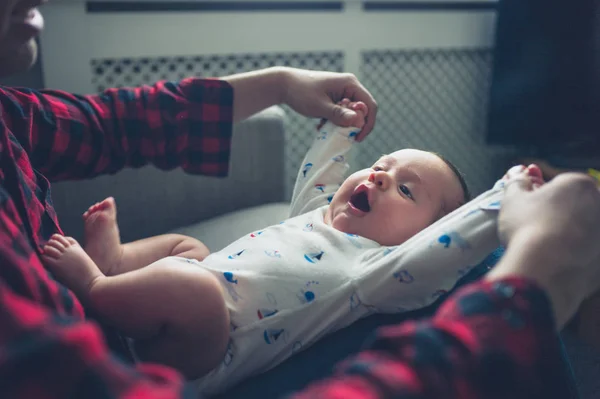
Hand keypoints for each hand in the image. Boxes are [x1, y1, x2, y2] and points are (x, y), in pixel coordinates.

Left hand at [279, 68, 377, 140]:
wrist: (284, 84)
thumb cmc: (301, 92)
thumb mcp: (319, 106)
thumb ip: (338, 114)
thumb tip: (357, 122)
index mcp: (350, 84)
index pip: (369, 105)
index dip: (367, 123)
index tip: (358, 138)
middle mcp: (349, 87)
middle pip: (363, 110)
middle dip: (354, 125)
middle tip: (342, 137)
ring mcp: (342, 93)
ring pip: (351, 114)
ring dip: (342, 125)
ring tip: (326, 129)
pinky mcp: (335, 99)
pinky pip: (342, 113)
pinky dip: (335, 122)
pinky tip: (321, 125)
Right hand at [487, 170, 599, 327]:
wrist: (543, 270)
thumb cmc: (527, 228)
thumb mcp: (513, 199)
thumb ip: (517, 182)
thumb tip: (518, 175)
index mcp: (579, 183)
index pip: (561, 184)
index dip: (542, 195)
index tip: (531, 208)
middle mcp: (599, 204)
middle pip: (577, 206)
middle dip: (560, 213)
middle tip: (538, 227)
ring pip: (584, 229)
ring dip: (568, 234)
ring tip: (547, 247)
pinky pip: (587, 251)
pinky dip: (576, 254)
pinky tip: (558, 261)